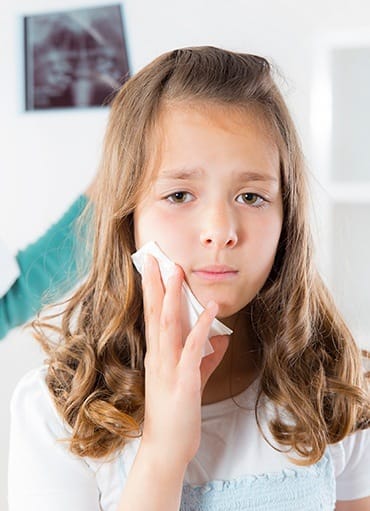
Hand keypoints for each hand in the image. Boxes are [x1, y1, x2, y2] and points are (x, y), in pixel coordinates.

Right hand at [141, 255, 229, 467]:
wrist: (166, 449)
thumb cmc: (176, 414)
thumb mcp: (192, 380)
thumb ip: (204, 358)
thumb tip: (220, 339)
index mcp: (158, 354)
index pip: (152, 315)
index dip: (152, 290)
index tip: (152, 266)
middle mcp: (158, 356)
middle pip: (155, 312)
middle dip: (155, 283)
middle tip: (155, 256)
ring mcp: (168, 367)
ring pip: (168, 323)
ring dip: (173, 296)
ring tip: (177, 271)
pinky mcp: (183, 380)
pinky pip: (192, 348)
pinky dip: (201, 325)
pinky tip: (212, 307)